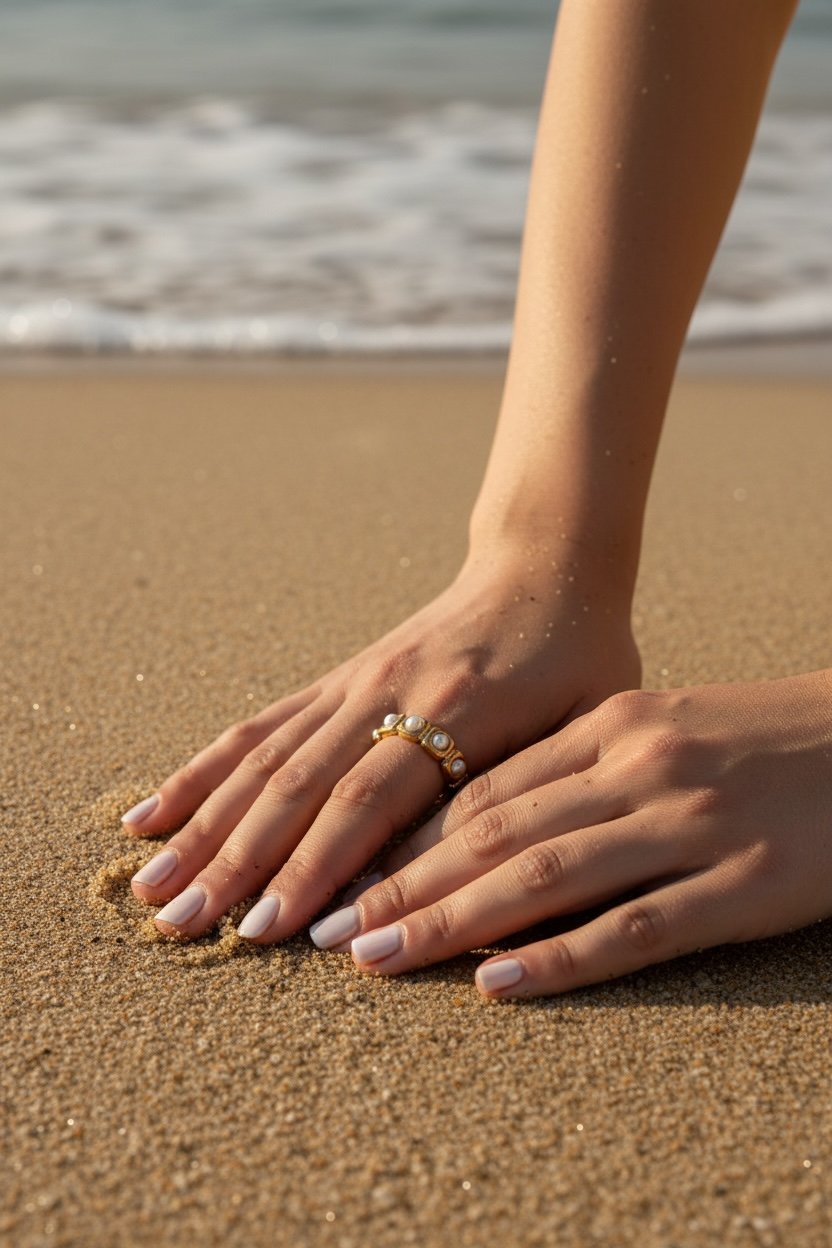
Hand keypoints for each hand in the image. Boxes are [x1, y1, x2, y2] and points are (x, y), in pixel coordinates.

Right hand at [123, 546, 639, 940]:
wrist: (545, 567)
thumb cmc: (582, 659)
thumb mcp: (590, 723)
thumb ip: (537, 793)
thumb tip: (477, 888)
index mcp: (458, 712)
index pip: (372, 801)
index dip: (319, 867)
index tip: (273, 932)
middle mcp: (389, 695)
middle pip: (299, 785)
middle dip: (237, 861)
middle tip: (184, 928)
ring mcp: (353, 685)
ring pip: (265, 760)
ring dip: (205, 825)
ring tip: (151, 887)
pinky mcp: (335, 681)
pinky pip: (259, 728)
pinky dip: (203, 772)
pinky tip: (153, 812)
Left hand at [311, 672, 831, 996]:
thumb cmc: (758, 736)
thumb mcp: (663, 725)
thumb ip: (580, 764)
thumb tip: (489, 818)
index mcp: (612, 726)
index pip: (486, 789)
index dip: (409, 836)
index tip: (344, 874)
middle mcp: (637, 766)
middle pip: (494, 831)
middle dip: (402, 882)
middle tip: (329, 928)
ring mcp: (689, 825)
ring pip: (545, 876)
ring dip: (451, 919)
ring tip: (379, 958)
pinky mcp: (744, 884)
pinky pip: (634, 926)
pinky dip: (559, 958)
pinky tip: (496, 984)